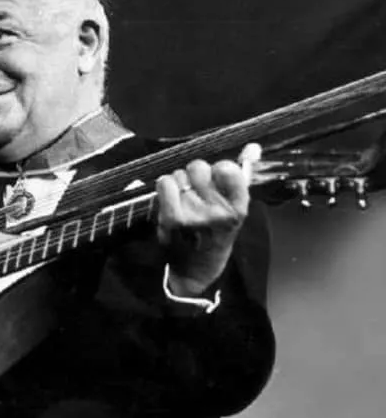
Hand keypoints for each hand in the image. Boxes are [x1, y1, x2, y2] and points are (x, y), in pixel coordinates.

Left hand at [155, 143, 260, 295]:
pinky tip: (170, 201)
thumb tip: (253, 147)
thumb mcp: (234, 208)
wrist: (195, 269)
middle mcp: (218, 211)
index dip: (217, 169)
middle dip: (194, 176)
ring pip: (179, 174)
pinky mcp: (172, 218)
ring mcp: (194, 215)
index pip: (228, 168)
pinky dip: (165, 188)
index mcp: (238, 208)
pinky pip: (165, 182)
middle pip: (199, 167)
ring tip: (183, 201)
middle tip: (195, 193)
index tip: (215, 180)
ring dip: (178, 183)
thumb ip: (242, 175)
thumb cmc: (215, 234)